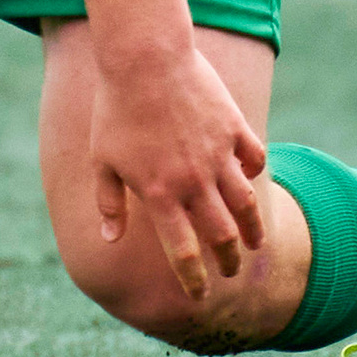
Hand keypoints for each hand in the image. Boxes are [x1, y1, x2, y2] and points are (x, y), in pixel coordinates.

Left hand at [89, 43, 266, 303]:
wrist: (144, 59)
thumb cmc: (114, 110)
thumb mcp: (102, 160)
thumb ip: (109, 203)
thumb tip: (108, 241)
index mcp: (159, 194)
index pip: (183, 253)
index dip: (193, 281)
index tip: (198, 296)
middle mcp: (194, 181)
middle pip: (222, 236)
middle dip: (228, 262)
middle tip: (232, 273)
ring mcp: (218, 155)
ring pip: (246, 204)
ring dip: (253, 229)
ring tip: (255, 243)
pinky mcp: (234, 128)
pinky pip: (255, 158)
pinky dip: (255, 172)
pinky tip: (250, 178)